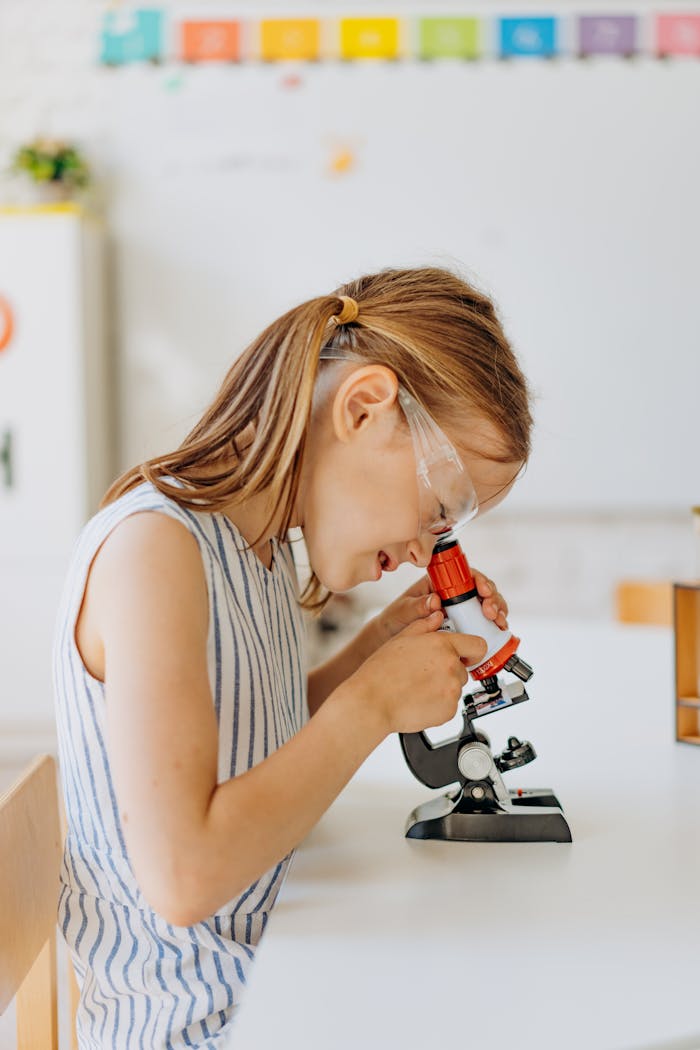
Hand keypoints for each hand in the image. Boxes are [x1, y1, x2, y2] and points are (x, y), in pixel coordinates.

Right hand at [348, 614, 487, 735]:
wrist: (372, 701)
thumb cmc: (381, 671)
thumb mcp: (401, 638)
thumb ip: (424, 625)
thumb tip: (437, 616)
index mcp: (443, 645)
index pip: (478, 645)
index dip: (471, 651)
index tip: (464, 655)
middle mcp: (451, 667)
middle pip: (462, 668)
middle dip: (448, 670)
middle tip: (425, 673)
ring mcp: (451, 690)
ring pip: (455, 687)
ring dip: (443, 687)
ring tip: (418, 687)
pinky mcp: (448, 711)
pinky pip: (449, 705)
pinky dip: (438, 704)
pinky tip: (419, 699)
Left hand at [372, 569, 508, 644]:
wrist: (392, 638)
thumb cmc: (396, 620)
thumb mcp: (403, 611)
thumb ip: (417, 606)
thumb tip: (435, 600)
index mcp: (439, 583)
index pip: (464, 574)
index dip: (478, 580)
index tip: (483, 591)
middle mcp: (453, 594)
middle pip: (481, 589)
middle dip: (492, 598)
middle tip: (491, 612)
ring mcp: (460, 609)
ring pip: (486, 604)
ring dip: (497, 611)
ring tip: (498, 622)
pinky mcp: (464, 624)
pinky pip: (483, 622)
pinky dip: (493, 625)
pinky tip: (499, 630)